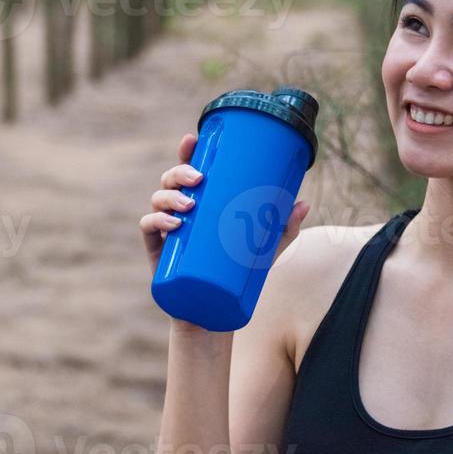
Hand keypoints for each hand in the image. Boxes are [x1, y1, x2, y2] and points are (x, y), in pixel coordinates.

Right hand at [140, 133, 310, 278]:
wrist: (211, 313)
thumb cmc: (234, 274)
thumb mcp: (263, 249)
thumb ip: (283, 227)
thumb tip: (304, 203)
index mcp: (199, 202)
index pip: (188, 170)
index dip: (186, 152)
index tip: (191, 139)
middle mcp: (179, 211)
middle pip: (170, 180)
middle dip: (180, 172)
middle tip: (198, 179)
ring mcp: (165, 230)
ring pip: (158, 200)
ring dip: (170, 196)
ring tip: (189, 204)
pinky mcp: (158, 251)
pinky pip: (148, 229)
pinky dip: (157, 222)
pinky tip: (174, 225)